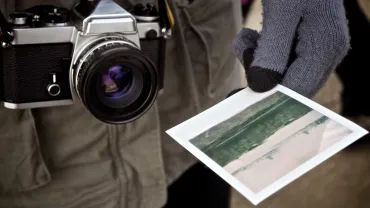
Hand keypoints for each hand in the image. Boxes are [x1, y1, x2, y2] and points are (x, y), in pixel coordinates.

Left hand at [232, 0, 349, 97]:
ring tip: (248, 38)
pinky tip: (253, 36)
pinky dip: (261, 52)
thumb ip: (272, 51)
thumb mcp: (281, 13)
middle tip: (245, 52)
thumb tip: (261, 86)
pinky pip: (280, 59)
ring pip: (282, 72)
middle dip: (261, 74)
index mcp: (325, 47)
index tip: (240, 96)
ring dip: (258, 60)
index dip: (269, 98)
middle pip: (291, 84)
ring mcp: (315, 47)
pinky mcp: (303, 42)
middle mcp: (325, 52)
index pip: (298, 90)